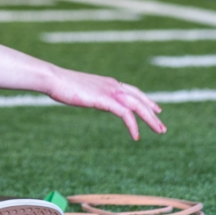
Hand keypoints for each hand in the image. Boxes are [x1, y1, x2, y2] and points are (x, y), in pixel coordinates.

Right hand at [46, 67, 164, 140]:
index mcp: (107, 82)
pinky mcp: (105, 99)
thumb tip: (89, 99)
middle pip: (139, 99)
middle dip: (153, 113)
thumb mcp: (80, 91)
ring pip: (138, 105)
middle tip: (162, 127)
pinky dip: (133, 125)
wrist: (53, 79)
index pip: (133, 91)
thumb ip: (90, 95)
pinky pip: (126, 114)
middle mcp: (113, 85)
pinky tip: (136, 136)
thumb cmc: (60, 85)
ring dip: (150, 119)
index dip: (146, 100)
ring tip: (159, 131)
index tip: (156, 109)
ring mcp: (110, 91)